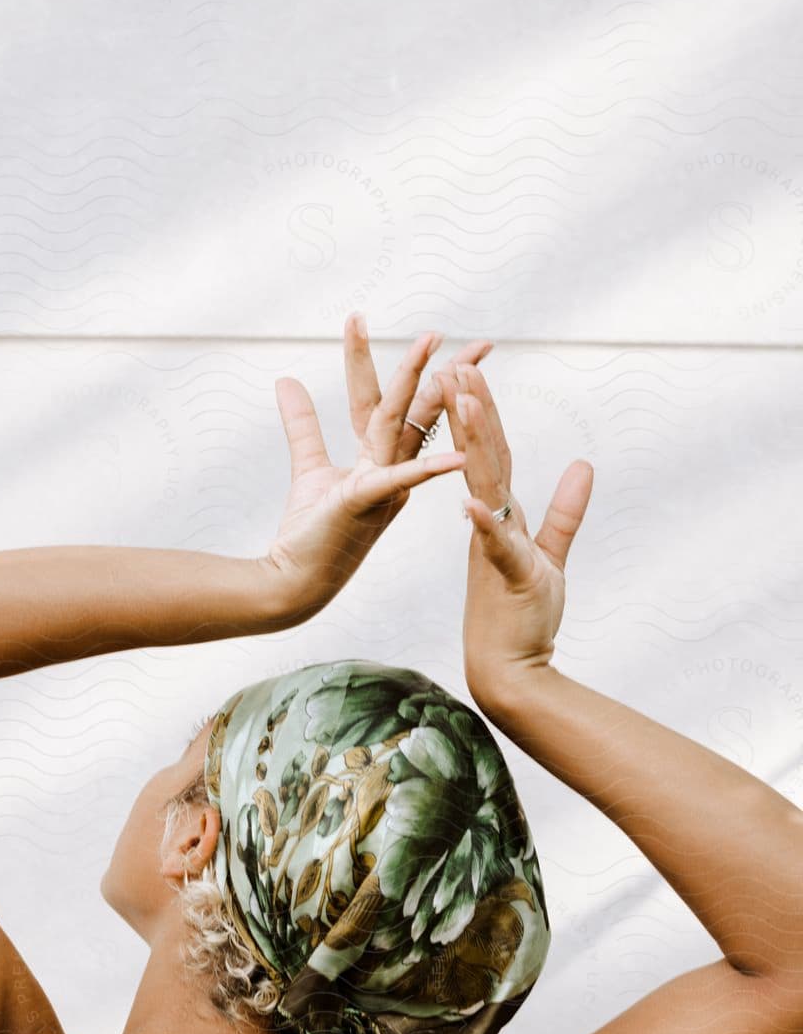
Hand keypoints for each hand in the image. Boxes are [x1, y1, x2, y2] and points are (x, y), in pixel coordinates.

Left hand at [260, 317, 492, 622]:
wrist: (293, 580)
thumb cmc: (307, 533)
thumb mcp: (308, 465)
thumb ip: (303, 423)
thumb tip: (287, 379)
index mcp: (380, 460)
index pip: (387, 401)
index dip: (388, 363)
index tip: (395, 325)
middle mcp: (391, 470)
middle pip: (411, 408)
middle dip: (427, 366)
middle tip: (440, 328)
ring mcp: (385, 486)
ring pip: (403, 424)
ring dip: (417, 382)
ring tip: (431, 343)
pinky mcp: (368, 502)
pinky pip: (403, 478)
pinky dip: (430, 467)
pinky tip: (458, 456)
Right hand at [432, 359, 593, 707]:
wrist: (507, 669)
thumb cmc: (523, 617)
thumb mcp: (550, 554)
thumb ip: (565, 510)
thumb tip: (582, 466)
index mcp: (497, 517)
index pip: (491, 454)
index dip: (481, 411)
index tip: (466, 371)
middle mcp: (488, 525)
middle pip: (480, 457)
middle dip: (467, 409)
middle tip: (451, 365)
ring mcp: (491, 548)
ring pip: (483, 486)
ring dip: (471, 443)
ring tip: (461, 401)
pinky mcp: (504, 575)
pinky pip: (493, 545)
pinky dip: (481, 523)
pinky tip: (468, 501)